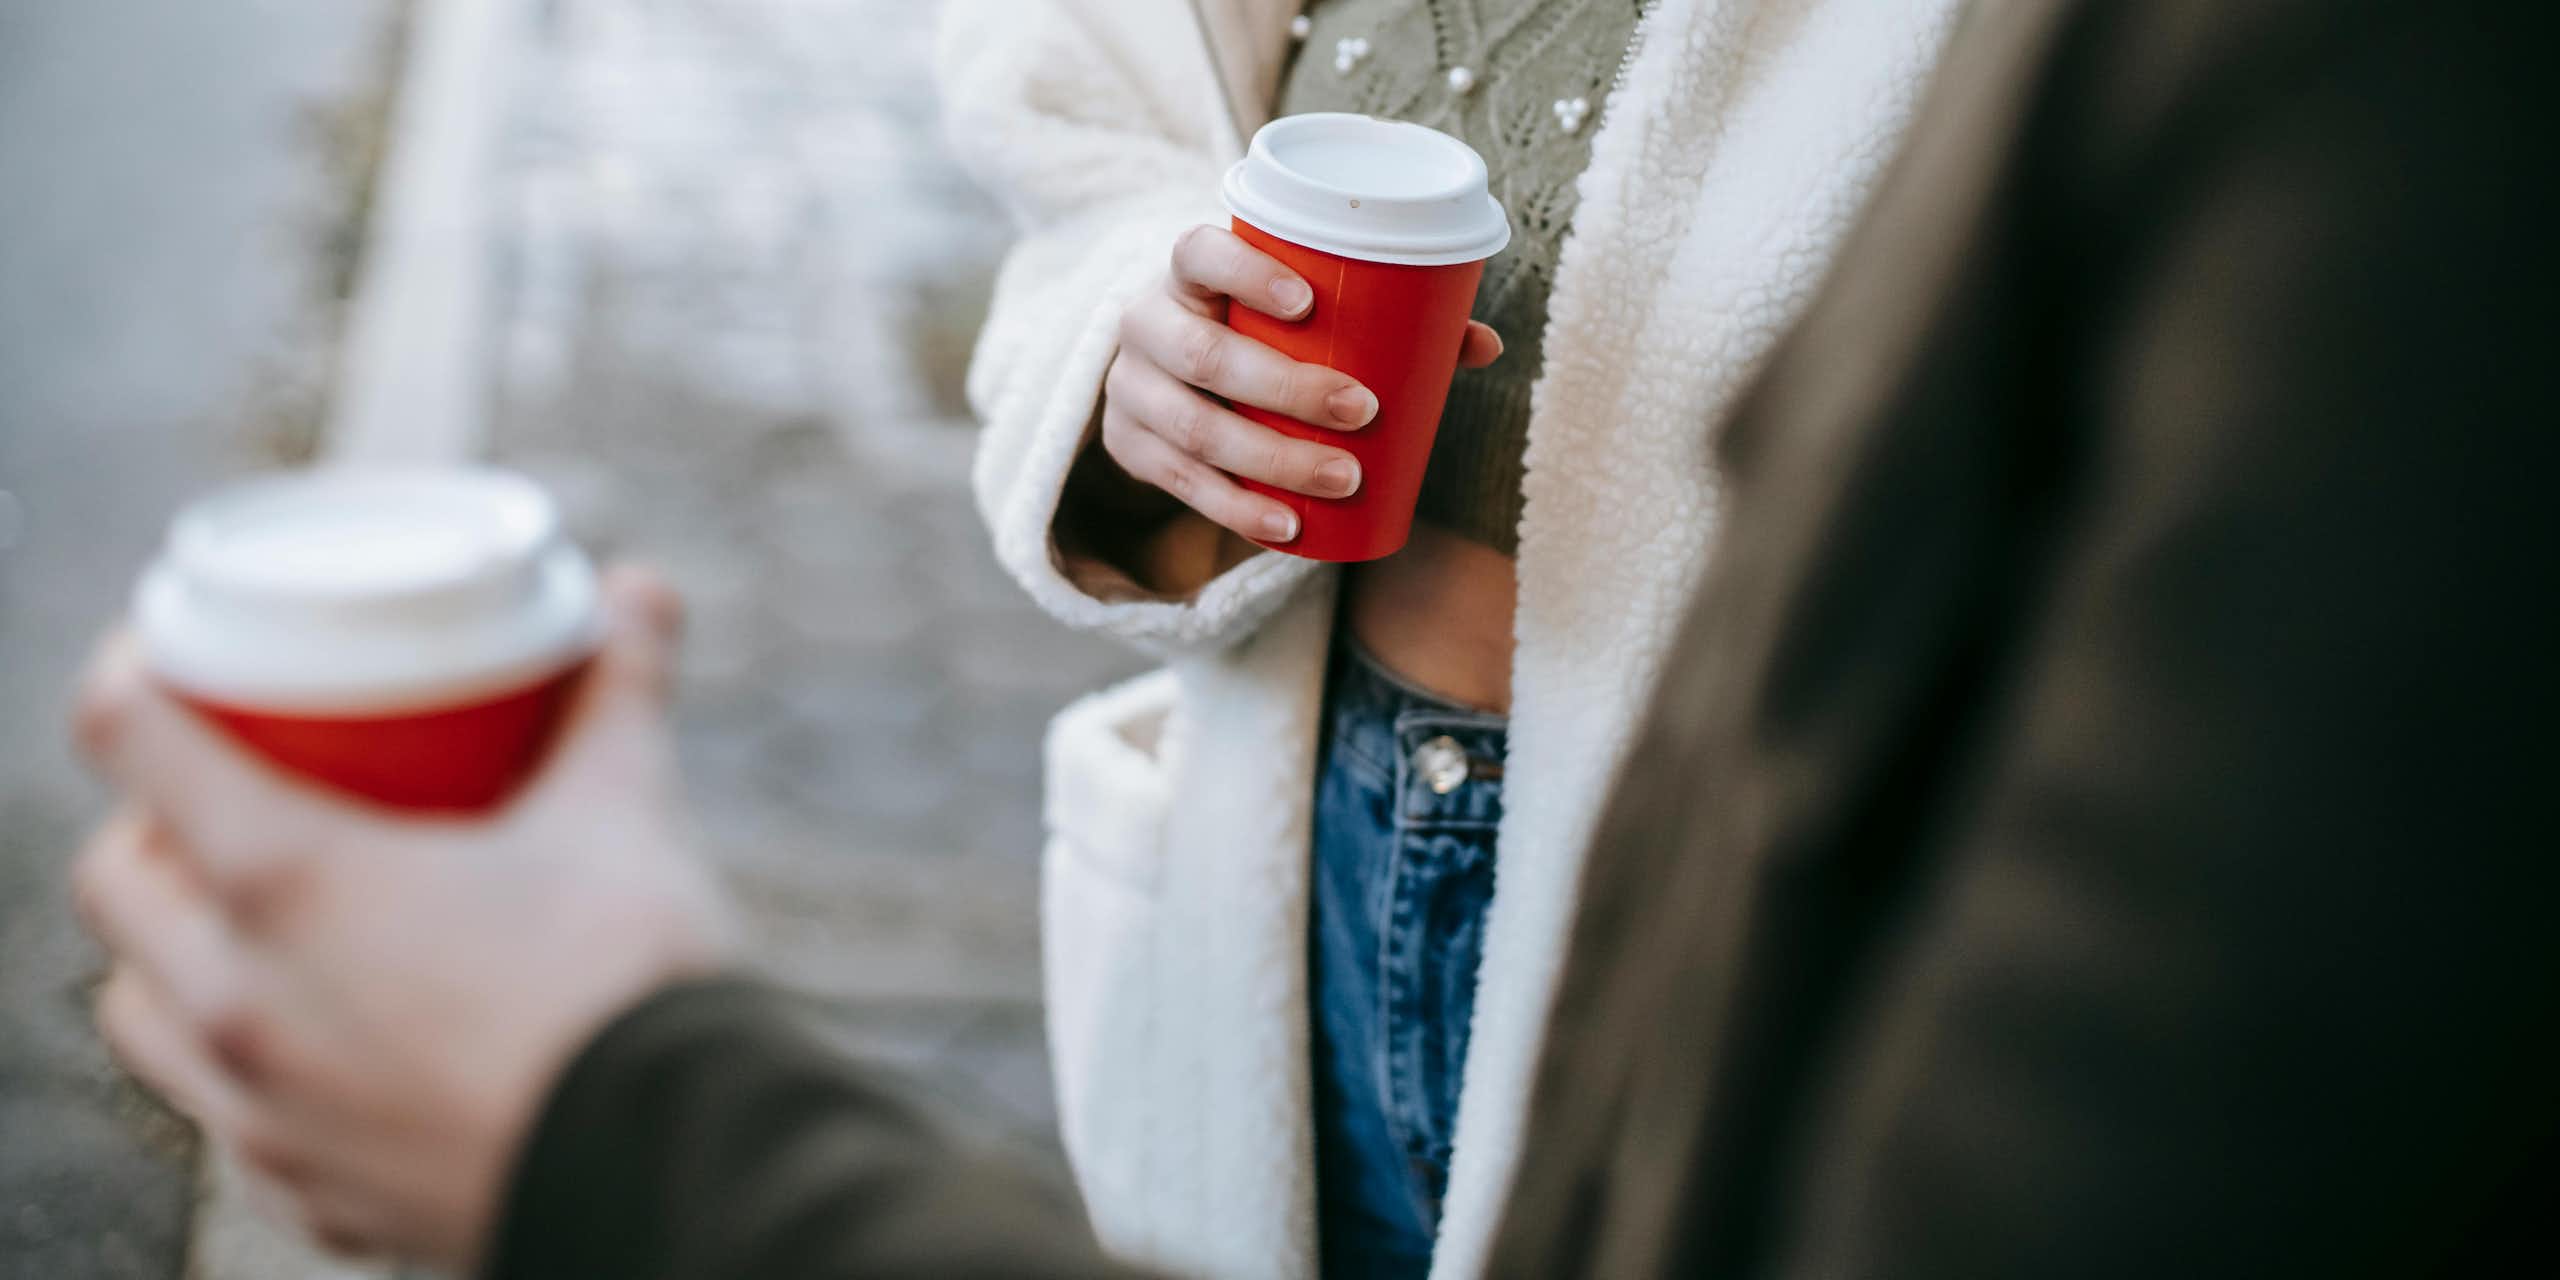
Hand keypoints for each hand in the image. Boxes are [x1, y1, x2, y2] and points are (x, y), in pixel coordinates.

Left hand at [69, 567, 734, 1269]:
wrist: (681, 1164)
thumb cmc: (635, 980)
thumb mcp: (626, 810)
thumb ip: (619, 690)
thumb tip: (638, 588)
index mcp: (287, 882)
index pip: (131, 737)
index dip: (138, 671)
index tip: (176, 654)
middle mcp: (241, 1002)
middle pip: (114, 882)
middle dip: (156, 824)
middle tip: (240, 793)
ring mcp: (265, 1114)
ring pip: (145, 1013)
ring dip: (175, 950)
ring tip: (261, 921)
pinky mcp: (313, 1195)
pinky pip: (234, 1120)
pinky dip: (252, 1065)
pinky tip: (330, 1043)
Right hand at [1103, 223, 1502, 543]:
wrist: (1160, 376)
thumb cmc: (1250, 333)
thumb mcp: (1289, 318)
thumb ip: (1382, 321)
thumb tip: (1482, 345)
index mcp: (1186, 274)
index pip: (1198, 253)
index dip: (1246, 272)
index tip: (1310, 302)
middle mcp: (1146, 324)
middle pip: (1206, 355)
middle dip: (1288, 388)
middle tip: (1364, 411)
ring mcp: (1131, 390)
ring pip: (1196, 431)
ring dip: (1274, 461)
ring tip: (1344, 479)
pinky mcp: (1129, 449)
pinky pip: (1183, 486)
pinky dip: (1239, 511)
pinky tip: (1287, 526)